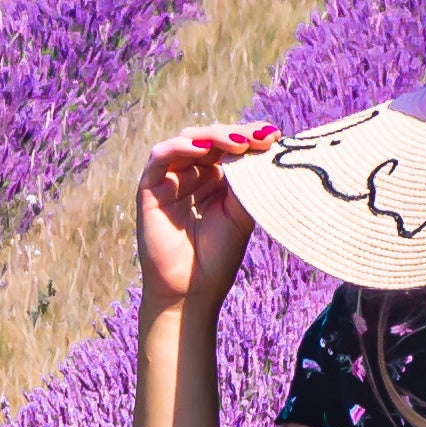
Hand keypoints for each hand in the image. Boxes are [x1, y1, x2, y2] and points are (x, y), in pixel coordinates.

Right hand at [139, 119, 273, 303]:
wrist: (190, 292)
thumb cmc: (218, 258)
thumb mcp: (241, 214)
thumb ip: (247, 182)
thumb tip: (263, 147)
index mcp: (217, 179)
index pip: (231, 146)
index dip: (251, 137)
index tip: (275, 136)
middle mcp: (193, 174)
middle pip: (212, 138)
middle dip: (237, 134)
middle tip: (261, 138)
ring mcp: (171, 178)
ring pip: (188, 140)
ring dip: (214, 137)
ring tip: (238, 143)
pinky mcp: (150, 186)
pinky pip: (161, 156)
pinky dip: (180, 146)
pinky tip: (202, 148)